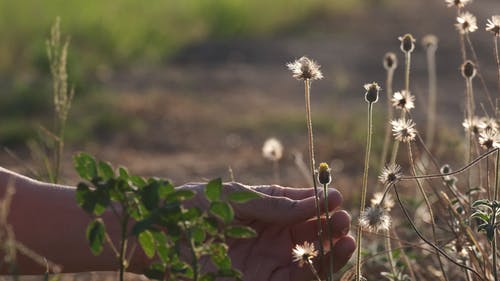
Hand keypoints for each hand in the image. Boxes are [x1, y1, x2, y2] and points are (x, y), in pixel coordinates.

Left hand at [184, 183, 354, 280]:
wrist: (163, 232)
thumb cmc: (196, 205)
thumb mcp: (238, 197)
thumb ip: (275, 204)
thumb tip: (315, 201)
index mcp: (266, 211)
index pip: (301, 209)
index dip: (318, 204)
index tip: (335, 196)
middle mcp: (271, 236)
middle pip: (309, 234)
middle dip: (329, 226)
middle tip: (343, 218)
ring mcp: (267, 261)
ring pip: (308, 258)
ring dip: (331, 249)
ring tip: (346, 236)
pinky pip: (295, 279)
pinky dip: (316, 270)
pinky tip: (332, 255)